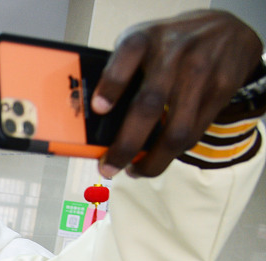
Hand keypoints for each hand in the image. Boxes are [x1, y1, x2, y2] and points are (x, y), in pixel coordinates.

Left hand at [93, 10, 263, 177]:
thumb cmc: (168, 44)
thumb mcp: (140, 42)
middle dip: (126, 145)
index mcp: (145, 39)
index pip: (127, 55)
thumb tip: (94, 122)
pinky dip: (174, 152)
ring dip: (153, 161)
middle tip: (109, 167)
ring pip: (176, 130)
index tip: (98, 109)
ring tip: (135, 171)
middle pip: (149, 105)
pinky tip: (159, 157)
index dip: (111, 83)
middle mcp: (174, 54)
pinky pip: (194, 132)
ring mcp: (200, 73)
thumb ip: (120, 72)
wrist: (226, 30)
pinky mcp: (221, 90)